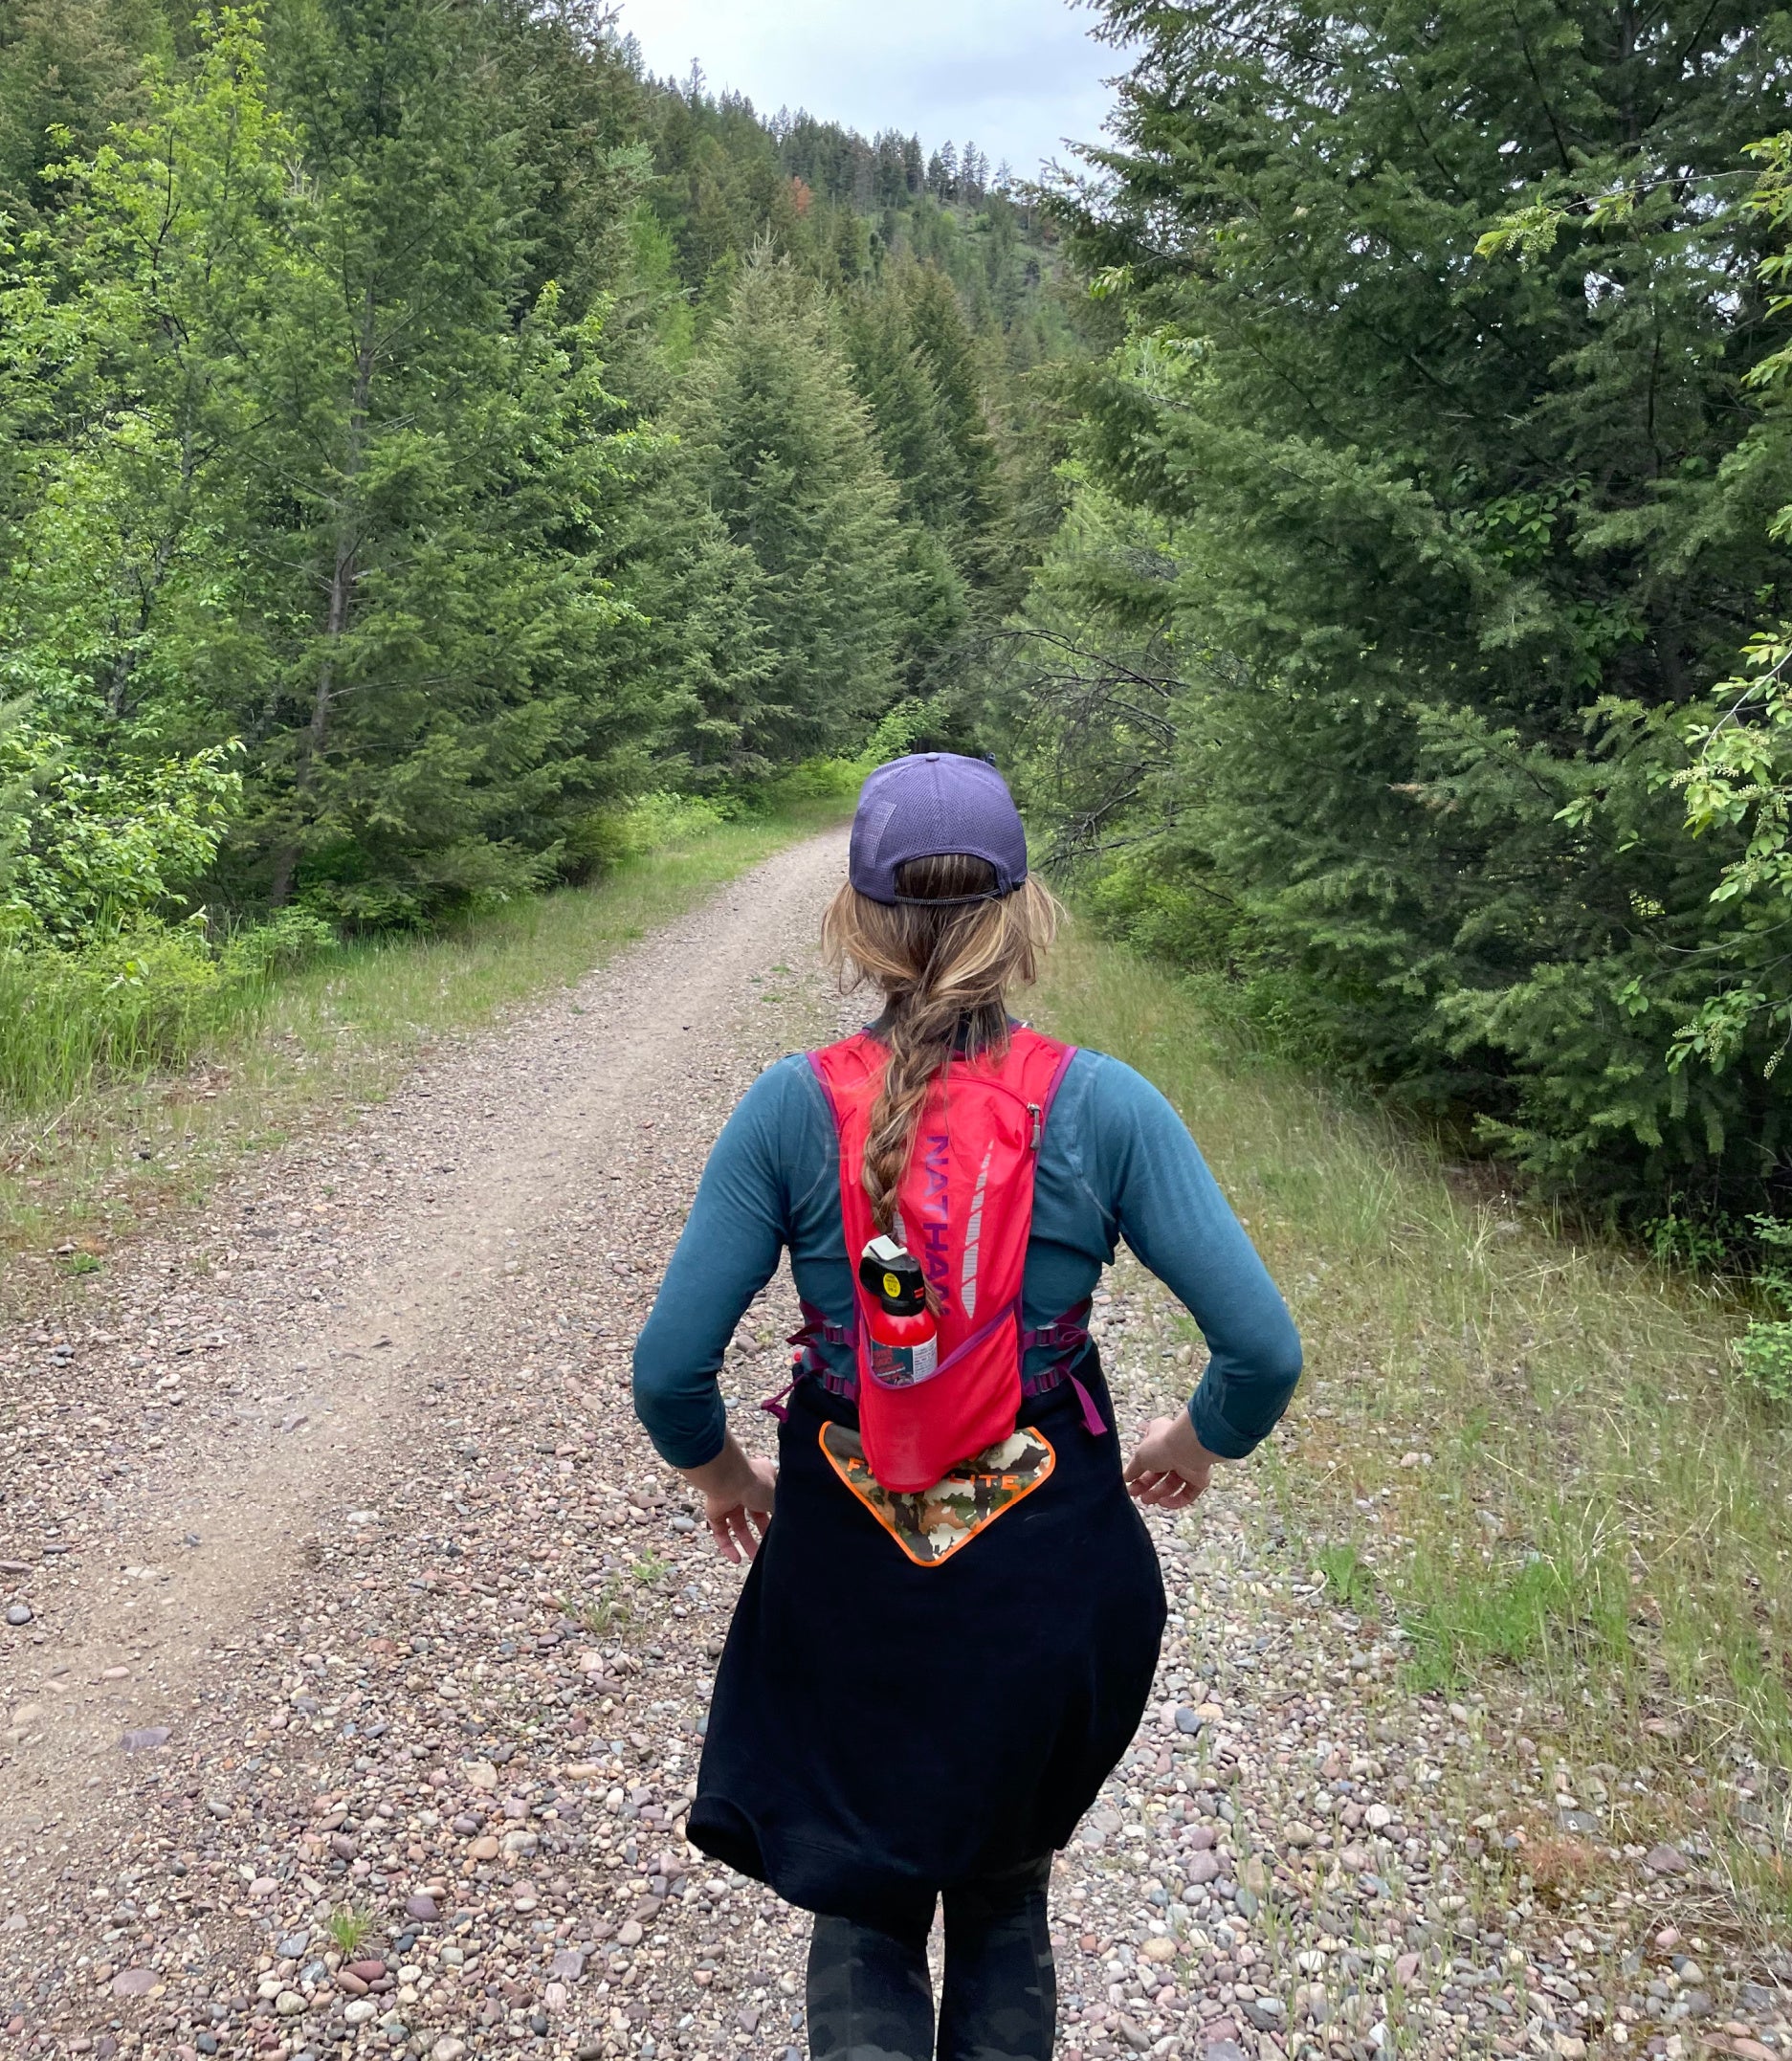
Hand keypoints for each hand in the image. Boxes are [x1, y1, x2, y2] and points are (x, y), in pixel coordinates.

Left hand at [680, 1433, 777, 1563]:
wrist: (727, 1478)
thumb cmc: (755, 1482)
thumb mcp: (777, 1498)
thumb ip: (781, 1511)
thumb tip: (789, 1523)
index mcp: (762, 1479)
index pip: (771, 1497)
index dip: (776, 1512)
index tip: (783, 1525)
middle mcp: (745, 1488)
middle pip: (755, 1515)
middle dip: (762, 1533)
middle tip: (770, 1546)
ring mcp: (729, 1500)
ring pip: (738, 1526)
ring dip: (747, 1543)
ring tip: (755, 1559)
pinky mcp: (714, 1511)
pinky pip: (721, 1532)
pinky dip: (728, 1546)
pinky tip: (736, 1559)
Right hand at [1124, 1412, 1222, 1509]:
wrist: (1190, 1447)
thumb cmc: (1163, 1444)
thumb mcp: (1140, 1456)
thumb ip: (1133, 1468)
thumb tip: (1126, 1478)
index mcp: (1160, 1437)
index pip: (1148, 1456)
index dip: (1139, 1469)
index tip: (1129, 1480)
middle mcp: (1175, 1449)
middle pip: (1159, 1472)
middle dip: (1146, 1485)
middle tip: (1136, 1494)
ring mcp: (1188, 1464)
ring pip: (1172, 1484)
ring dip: (1158, 1493)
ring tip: (1147, 1500)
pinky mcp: (1200, 1477)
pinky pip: (1187, 1493)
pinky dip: (1176, 1500)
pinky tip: (1164, 1502)